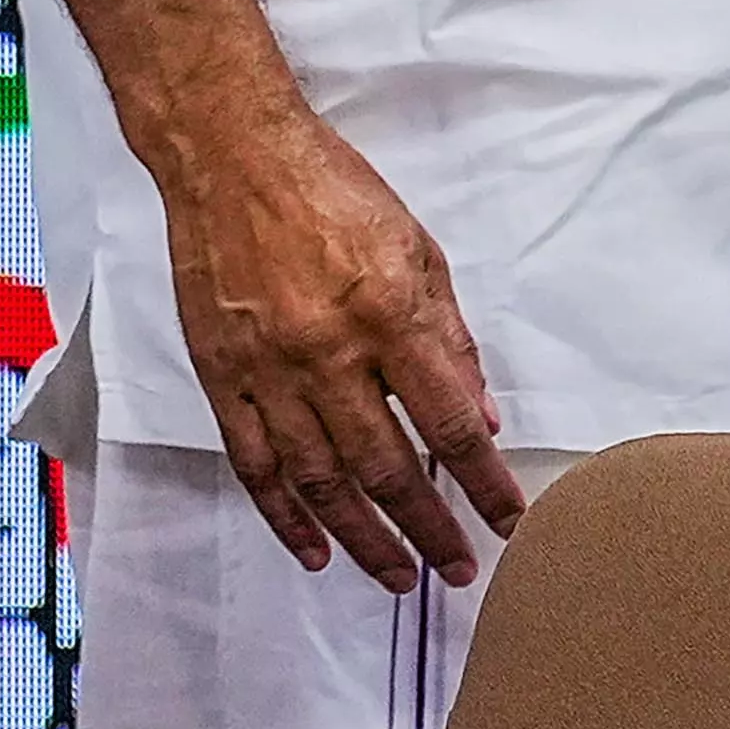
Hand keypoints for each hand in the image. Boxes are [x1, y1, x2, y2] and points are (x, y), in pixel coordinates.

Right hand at [168, 97, 520, 591]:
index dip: (485, 483)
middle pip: (388, 467)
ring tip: (397, 576)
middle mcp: (328, 350)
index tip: (509, 519)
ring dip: (365, 539)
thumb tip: (481, 415)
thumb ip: (450, 337)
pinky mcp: (220, 372)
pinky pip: (255, 462)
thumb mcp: (417, 247)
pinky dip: (284, 514)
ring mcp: (268, 367)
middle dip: (431, 529)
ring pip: (321, 480)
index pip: (450, 424)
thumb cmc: (327, 187)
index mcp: (387, 312)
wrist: (229, 152)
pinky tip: (315, 548)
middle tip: (457, 567)